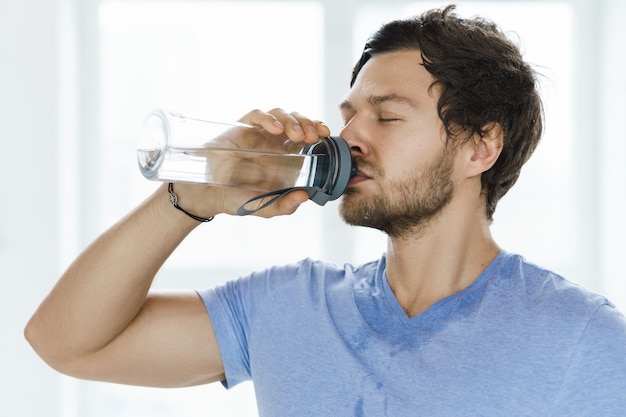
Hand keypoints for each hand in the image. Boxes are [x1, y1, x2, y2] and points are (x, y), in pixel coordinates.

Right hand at [175, 108, 331, 218]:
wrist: (207, 194)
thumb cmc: (236, 199)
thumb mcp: (264, 207)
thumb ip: (283, 205)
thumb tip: (304, 197)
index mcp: (284, 156)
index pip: (306, 136)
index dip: (317, 130)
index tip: (327, 135)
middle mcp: (273, 141)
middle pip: (296, 121)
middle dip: (308, 123)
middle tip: (314, 136)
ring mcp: (257, 133)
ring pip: (280, 114)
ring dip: (292, 120)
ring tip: (296, 134)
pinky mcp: (240, 127)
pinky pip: (257, 115)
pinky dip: (268, 118)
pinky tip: (274, 129)